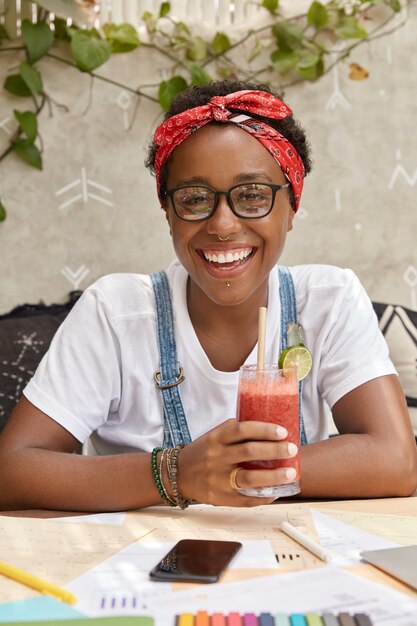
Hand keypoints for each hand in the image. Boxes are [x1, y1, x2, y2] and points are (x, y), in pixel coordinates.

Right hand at [177, 418, 297, 506]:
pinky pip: (246, 500)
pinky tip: (277, 492)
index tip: (282, 432)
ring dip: (274, 476)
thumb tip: (262, 426)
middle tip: (292, 449)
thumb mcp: (212, 435)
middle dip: (275, 451)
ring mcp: (219, 480)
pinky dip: (264, 497)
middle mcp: (216, 458)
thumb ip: (233, 430)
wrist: (177, 475)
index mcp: (215, 439)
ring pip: (250, 478)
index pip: (242, 430)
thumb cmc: (201, 452)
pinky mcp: (221, 498)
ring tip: (291, 473)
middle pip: (249, 452)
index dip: (264, 430)